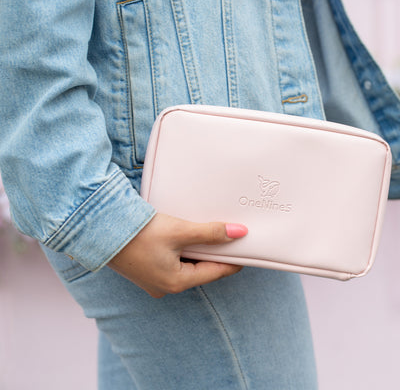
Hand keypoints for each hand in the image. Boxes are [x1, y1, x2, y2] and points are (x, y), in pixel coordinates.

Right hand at [107, 213, 247, 297]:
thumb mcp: (180, 232)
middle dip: (214, 254)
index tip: (246, 249)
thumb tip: (239, 233)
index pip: (215, 272)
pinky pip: (173, 263)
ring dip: (197, 251)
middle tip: (228, 237)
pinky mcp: (147, 271)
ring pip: (187, 266)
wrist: (101, 230)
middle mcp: (166, 286)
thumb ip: (210, 233)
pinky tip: (185, 238)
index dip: (233, 259)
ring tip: (209, 234)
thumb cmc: (140, 233)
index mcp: (177, 282)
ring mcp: (155, 280)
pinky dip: (183, 251)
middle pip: (201, 270)